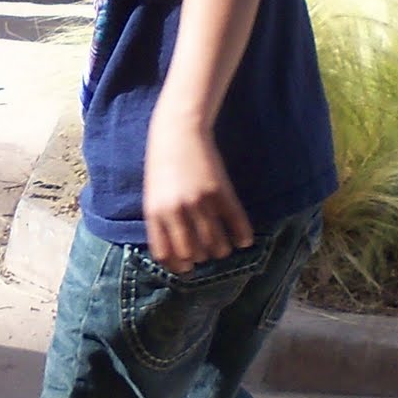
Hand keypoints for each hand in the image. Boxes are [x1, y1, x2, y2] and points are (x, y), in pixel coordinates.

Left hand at [143, 115, 253, 271]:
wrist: (177, 131)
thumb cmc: (163, 165)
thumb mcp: (154, 195)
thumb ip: (161, 222)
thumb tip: (176, 254)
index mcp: (155, 213)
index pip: (166, 254)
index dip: (178, 265)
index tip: (187, 266)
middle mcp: (176, 211)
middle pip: (192, 254)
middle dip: (201, 258)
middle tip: (207, 253)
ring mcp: (199, 202)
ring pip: (215, 245)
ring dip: (222, 251)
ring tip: (224, 247)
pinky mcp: (220, 191)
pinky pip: (236, 223)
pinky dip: (242, 237)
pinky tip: (244, 240)